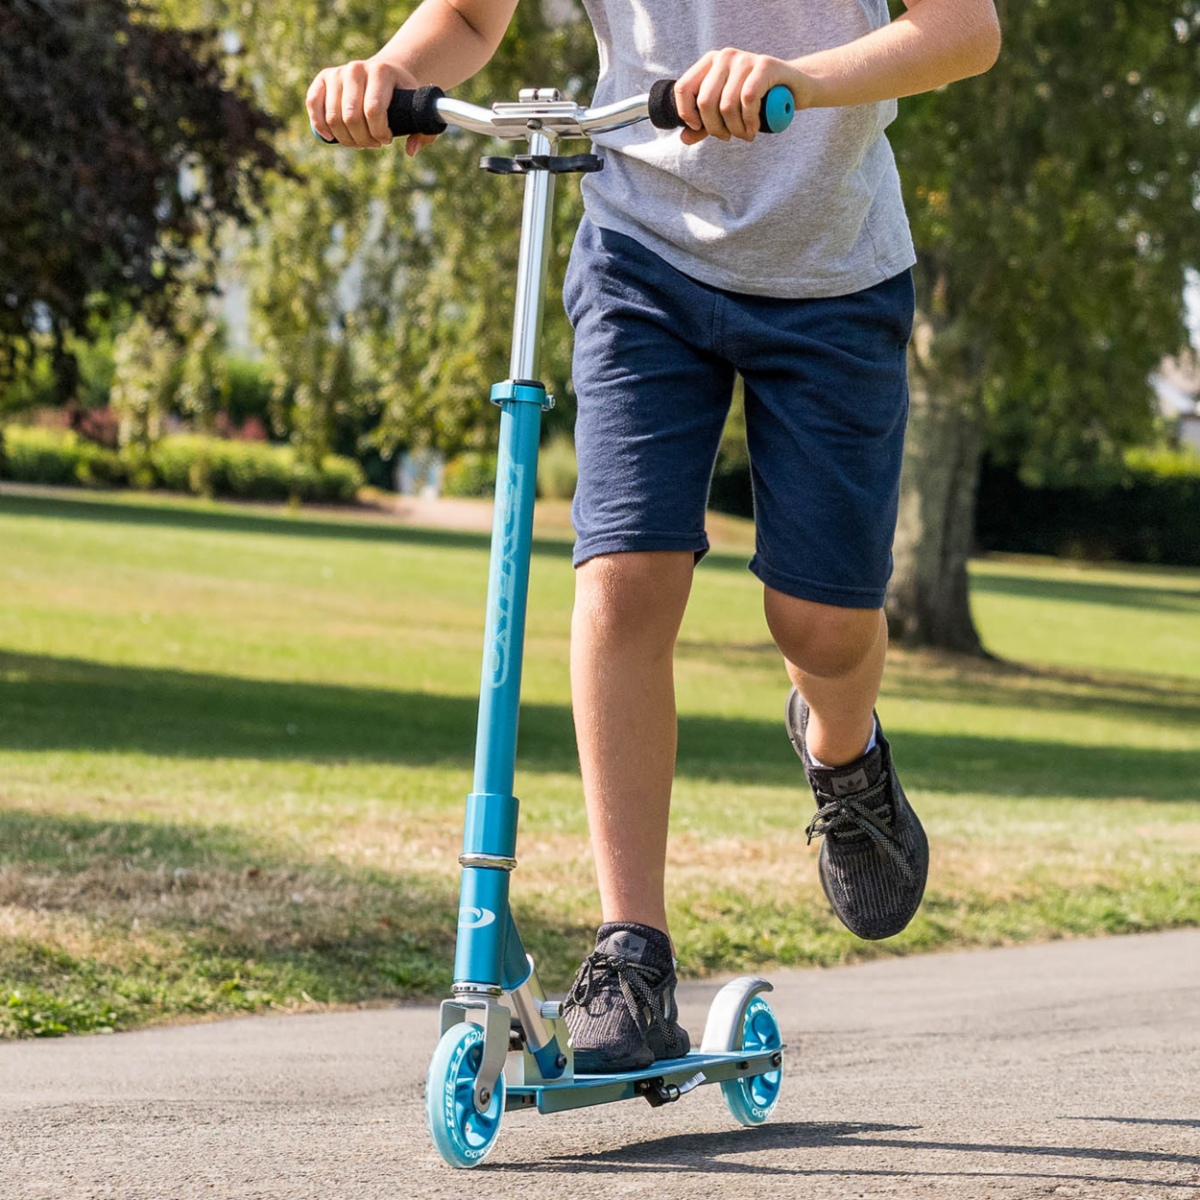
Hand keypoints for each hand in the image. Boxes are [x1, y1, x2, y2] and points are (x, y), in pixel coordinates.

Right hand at [306, 58, 438, 154]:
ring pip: (334, 116)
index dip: (379, 132)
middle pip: (352, 117)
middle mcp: (356, 68)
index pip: (373, 110)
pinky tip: (330, 137)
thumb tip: (410, 151)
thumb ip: (425, 133)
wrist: (387, 72)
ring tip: (359, 141)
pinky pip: (313, 104)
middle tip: (373, 144)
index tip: (387, 139)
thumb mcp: (419, 111)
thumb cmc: (404, 97)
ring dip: (346, 138)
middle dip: (363, 139)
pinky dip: (319, 124)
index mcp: (381, 72)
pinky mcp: (323, 79)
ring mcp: (337, 72)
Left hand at [673, 49, 818, 143]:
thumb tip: (684, 138)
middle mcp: (724, 56)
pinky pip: (748, 99)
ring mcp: (744, 58)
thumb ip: (704, 125)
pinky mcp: (765, 65)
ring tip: (745, 135)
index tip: (699, 128)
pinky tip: (754, 128)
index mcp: (709, 63)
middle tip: (729, 136)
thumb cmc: (758, 101)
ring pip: (726, 105)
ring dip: (735, 129)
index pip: (683, 88)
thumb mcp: (726, 113)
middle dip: (715, 128)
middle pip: (705, 102)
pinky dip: (749, 121)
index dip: (687, 114)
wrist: (794, 88)